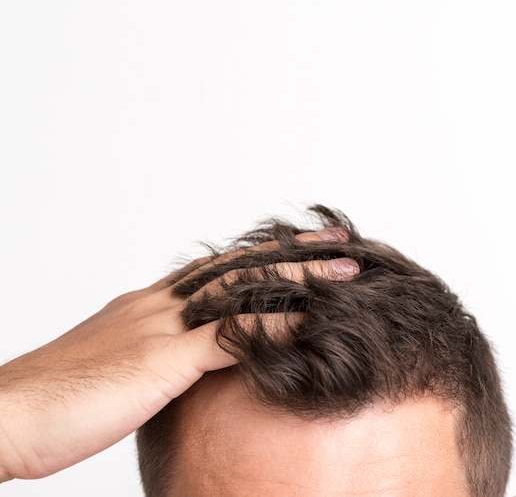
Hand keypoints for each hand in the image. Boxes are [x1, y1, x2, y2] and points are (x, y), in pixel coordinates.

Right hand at [0, 229, 357, 482]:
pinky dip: (277, 326)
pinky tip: (314, 320)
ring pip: (244, 289)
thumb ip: (149, 354)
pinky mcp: (161, 361)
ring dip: (300, 276)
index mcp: (146, 304)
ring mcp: (161, 327)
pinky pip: (231, 337)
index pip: (216, 268)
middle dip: (293, 251)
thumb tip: (176, 358)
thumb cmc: (50, 398)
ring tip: (345, 267)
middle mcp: (158, 304)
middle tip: (336, 239)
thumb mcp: (110, 365)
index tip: (295, 247)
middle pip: (239, 266)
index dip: (260, 256)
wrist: (4, 413)